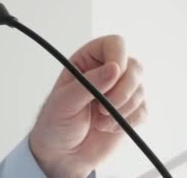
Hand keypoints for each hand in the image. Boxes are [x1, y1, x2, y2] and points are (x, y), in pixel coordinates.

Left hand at [29, 35, 147, 177]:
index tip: (115, 73)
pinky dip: (127, 121)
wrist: (62, 154)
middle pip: (133, 66)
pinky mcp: (130, 112)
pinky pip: (143, 110)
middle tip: (102, 107)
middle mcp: (105, 73)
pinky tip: (107, 126)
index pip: (113, 44)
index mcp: (86, 62)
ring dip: (121, 109)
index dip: (118, 56)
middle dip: (122, 90)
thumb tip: (115, 68)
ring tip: (98, 120)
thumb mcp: (64, 102)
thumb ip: (89, 84)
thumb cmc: (55, 123)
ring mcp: (120, 92)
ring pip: (140, 89)